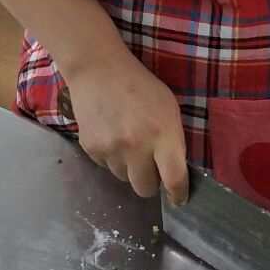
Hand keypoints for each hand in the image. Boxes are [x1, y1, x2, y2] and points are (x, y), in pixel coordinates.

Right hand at [65, 50, 188, 203]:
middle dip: (150, 181)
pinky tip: (111, 134)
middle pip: (145, 189)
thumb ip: (173, 141)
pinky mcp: (91, 149)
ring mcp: (111, 149)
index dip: (178, 194)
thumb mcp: (169, 109)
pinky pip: (105, 166)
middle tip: (150, 165)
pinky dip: (111, 157)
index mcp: (163, 135)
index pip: (174, 179)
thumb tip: (173, 172)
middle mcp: (136, 147)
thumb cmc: (141, 87)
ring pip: (124, 178)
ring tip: (127, 141)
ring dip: (128, 167)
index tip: (178, 199)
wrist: (98, 70)